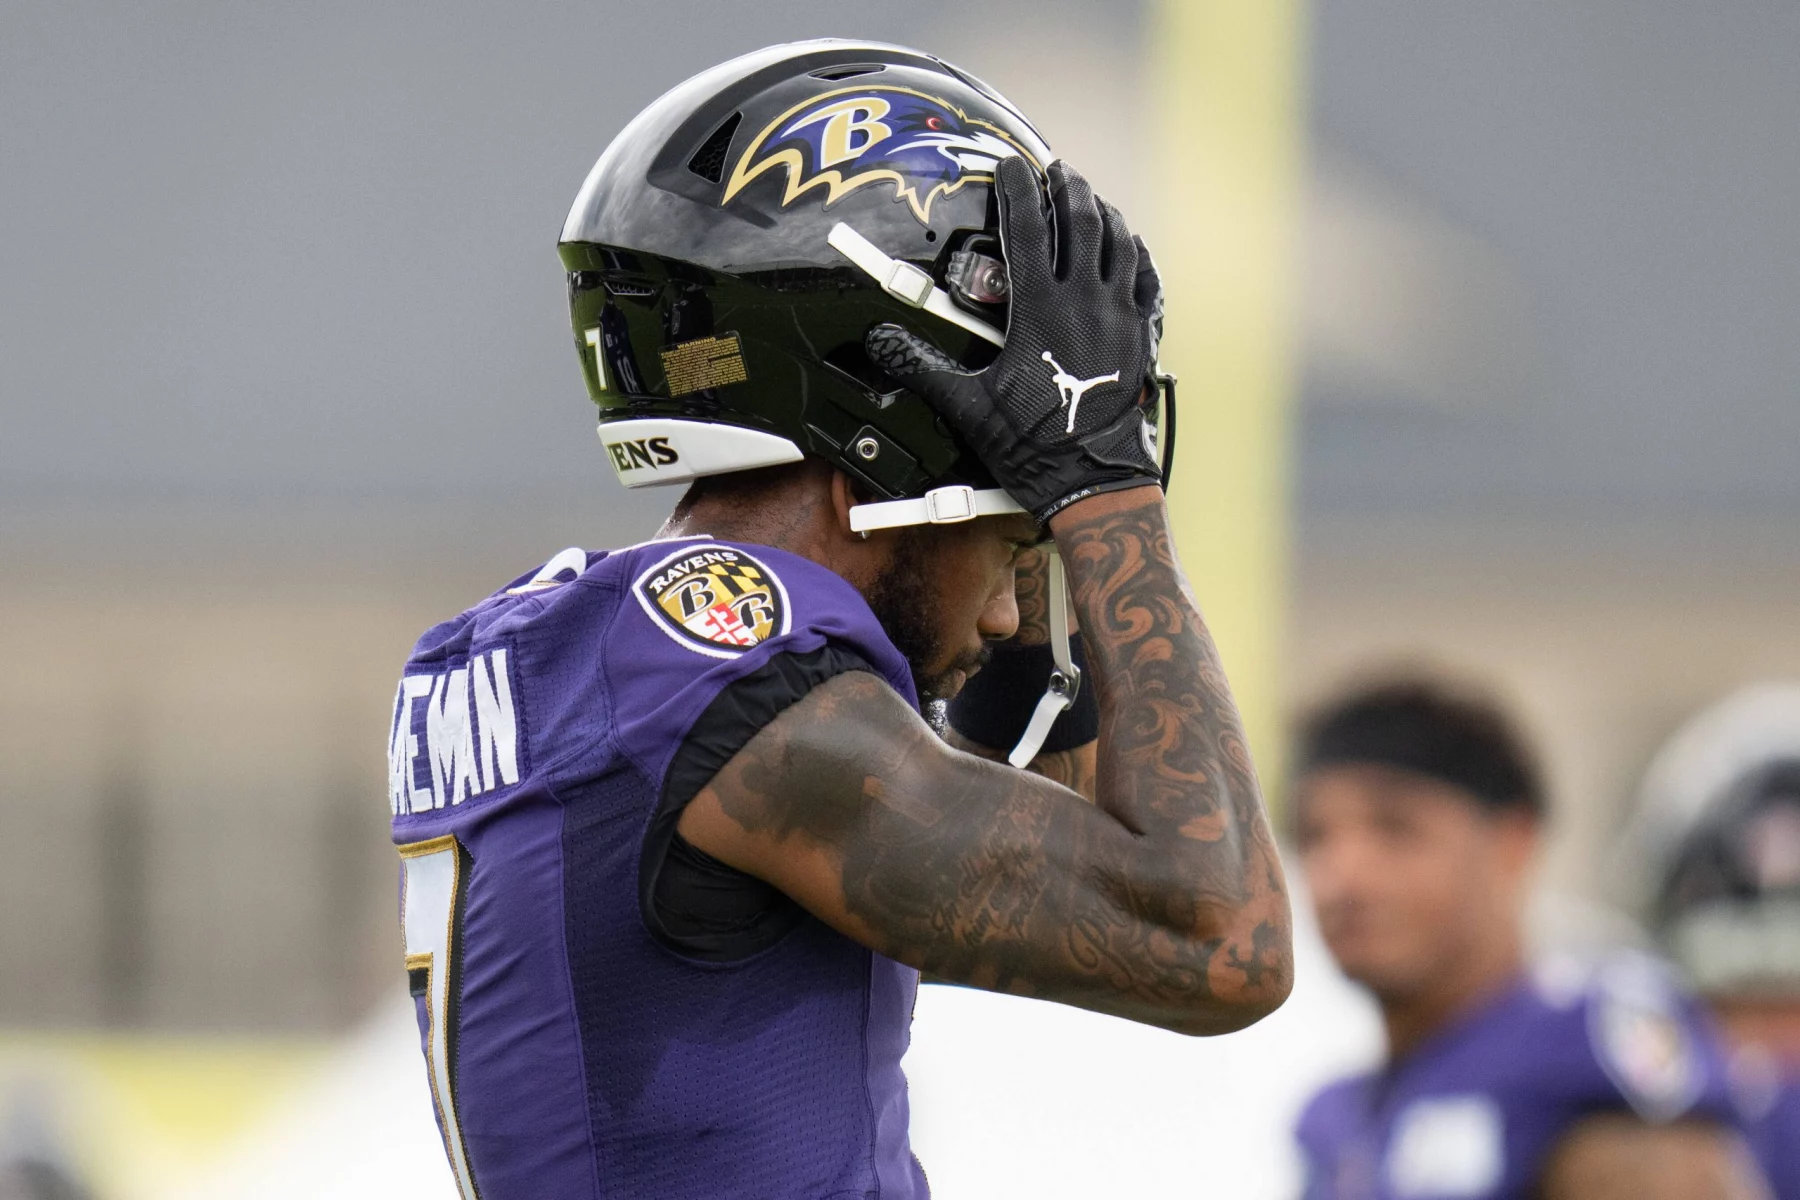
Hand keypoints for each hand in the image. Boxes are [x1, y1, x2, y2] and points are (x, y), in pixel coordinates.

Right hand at [866, 157, 1163, 521]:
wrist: (1090, 477)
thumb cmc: (1030, 444)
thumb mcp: (967, 406)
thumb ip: (922, 367)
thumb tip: (881, 343)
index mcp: (1039, 309)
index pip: (1027, 230)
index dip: (1017, 190)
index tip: (1010, 166)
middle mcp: (1085, 302)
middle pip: (1081, 222)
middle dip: (1067, 188)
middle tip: (1056, 170)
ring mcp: (1119, 316)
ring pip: (1119, 243)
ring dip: (1103, 213)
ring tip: (1090, 196)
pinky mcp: (1141, 335)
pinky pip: (1145, 278)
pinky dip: (1136, 253)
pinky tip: (1129, 244)